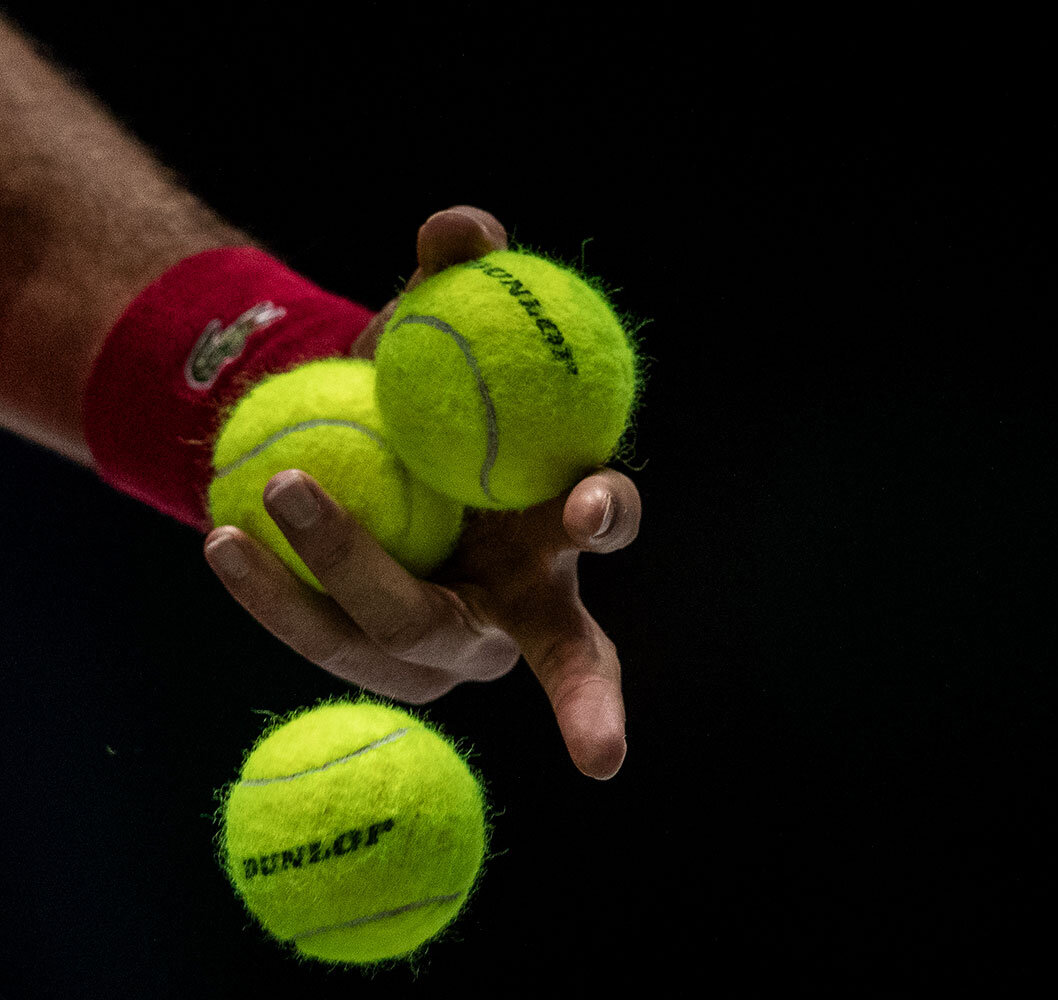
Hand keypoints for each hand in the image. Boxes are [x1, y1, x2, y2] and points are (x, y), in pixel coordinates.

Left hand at [203, 206, 640, 779]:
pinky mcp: (379, 664)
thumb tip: (459, 224)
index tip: (586, 507)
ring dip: (327, 574)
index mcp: (566, 522)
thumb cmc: (429, 392)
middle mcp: (523, 606)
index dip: (611, 517)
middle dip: (415, 597)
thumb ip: (462, 273)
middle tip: (330, 503)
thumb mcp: (440, 326)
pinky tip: (225, 543)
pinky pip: (326, 638)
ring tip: (263, 498)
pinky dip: (275, 594)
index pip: (612, 519)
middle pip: (515, 631)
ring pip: (395, 638)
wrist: (365, 457)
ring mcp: (450, 651)